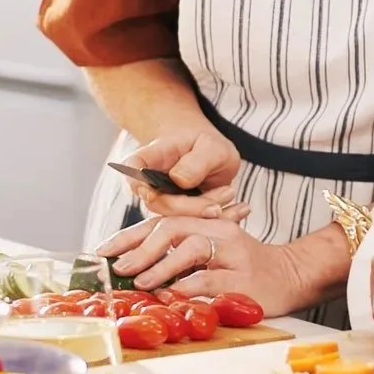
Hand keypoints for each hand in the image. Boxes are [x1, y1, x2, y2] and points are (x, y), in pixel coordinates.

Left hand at [96, 214, 318, 317]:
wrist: (292, 274)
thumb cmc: (244, 266)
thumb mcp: (211, 251)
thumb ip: (179, 253)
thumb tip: (131, 265)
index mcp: (206, 222)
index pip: (160, 221)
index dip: (128, 235)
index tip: (101, 251)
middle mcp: (218, 231)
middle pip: (172, 228)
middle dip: (139, 248)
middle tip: (118, 268)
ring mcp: (232, 254)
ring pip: (191, 249)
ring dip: (161, 266)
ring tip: (140, 282)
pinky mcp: (244, 279)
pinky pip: (211, 279)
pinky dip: (188, 286)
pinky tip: (172, 295)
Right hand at [122, 122, 246, 220]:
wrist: (209, 156)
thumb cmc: (205, 145)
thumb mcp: (210, 146)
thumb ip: (196, 162)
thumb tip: (179, 180)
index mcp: (147, 161)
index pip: (134, 173)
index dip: (143, 184)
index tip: (168, 188)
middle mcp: (149, 187)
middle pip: (160, 204)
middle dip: (195, 205)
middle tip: (227, 192)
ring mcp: (162, 206)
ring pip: (177, 220)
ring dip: (208, 213)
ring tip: (231, 193)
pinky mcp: (178, 221)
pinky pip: (193, 228)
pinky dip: (219, 222)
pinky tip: (239, 210)